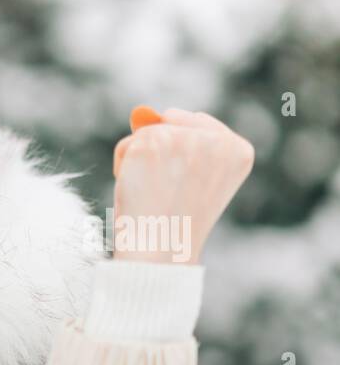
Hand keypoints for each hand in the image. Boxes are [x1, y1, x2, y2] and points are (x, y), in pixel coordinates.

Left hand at [111, 105, 254, 264]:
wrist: (159, 251)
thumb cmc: (173, 224)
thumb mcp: (188, 179)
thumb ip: (174, 141)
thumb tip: (141, 113)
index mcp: (240, 151)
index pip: (200, 128)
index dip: (180, 157)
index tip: (182, 186)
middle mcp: (219, 140)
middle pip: (173, 123)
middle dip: (160, 154)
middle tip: (165, 192)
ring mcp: (186, 138)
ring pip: (148, 133)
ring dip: (140, 161)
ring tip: (152, 193)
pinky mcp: (154, 140)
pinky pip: (129, 144)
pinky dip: (124, 166)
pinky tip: (138, 190)